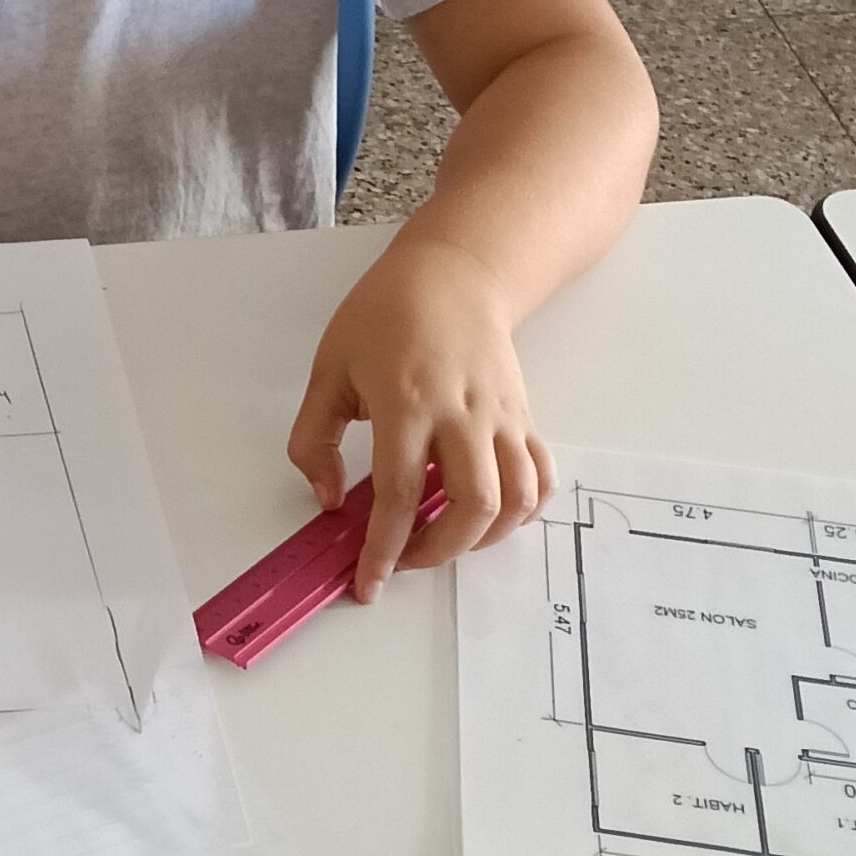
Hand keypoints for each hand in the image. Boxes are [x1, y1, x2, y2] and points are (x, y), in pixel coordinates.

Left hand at [288, 235, 552, 600]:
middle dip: (437, 553)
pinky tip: (488, 518)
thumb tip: (329, 500)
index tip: (368, 584)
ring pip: (516, 499)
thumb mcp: (328, 371)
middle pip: (472, 507)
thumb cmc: (386, 315)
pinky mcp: (523, 418)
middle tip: (404, 559)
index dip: (383, 549)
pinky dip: (521, 511)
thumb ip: (315, 441)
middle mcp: (462, 415)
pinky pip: (540, 477)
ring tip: (444, 540)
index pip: (400, 495)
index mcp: (407, 403)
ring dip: (482, 539)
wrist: (456, 271)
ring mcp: (500, 418)